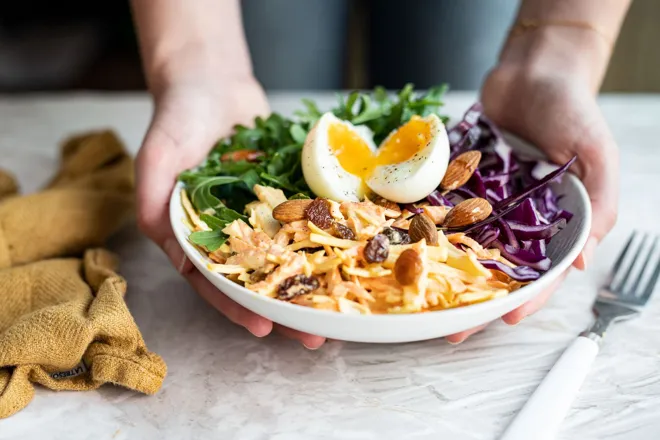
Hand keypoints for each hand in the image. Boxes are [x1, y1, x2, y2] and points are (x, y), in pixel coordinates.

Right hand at [135, 76, 326, 348]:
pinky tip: (351, 256)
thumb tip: (165, 244)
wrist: (213, 81)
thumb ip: (153, 198)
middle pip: (257, 279)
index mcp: (193, 235)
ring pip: (288, 257)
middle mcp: (229, 231)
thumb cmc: (178, 117)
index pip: (213, 281)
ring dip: (312, 284)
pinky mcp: (286, 195)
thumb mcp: (157, 155)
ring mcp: (261, 215)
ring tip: (340, 310)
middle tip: (316, 337)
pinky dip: (326, 239)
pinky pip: (307, 220)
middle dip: (284, 309)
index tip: (264, 328)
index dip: (236, 306)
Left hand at [446, 60, 618, 343]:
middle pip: (495, 269)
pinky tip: (403, 245)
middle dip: (475, 298)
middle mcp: (515, 219)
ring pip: (462, 246)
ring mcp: (484, 202)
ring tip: (421, 296)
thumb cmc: (573, 110)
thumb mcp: (598, 156)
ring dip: (443, 272)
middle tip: (452, 328)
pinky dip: (423, 226)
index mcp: (552, 222)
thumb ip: (599, 206)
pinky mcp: (458, 181)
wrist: (532, 70)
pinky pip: (439, 207)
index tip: (505, 317)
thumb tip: (582, 260)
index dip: (526, 297)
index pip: (541, 271)